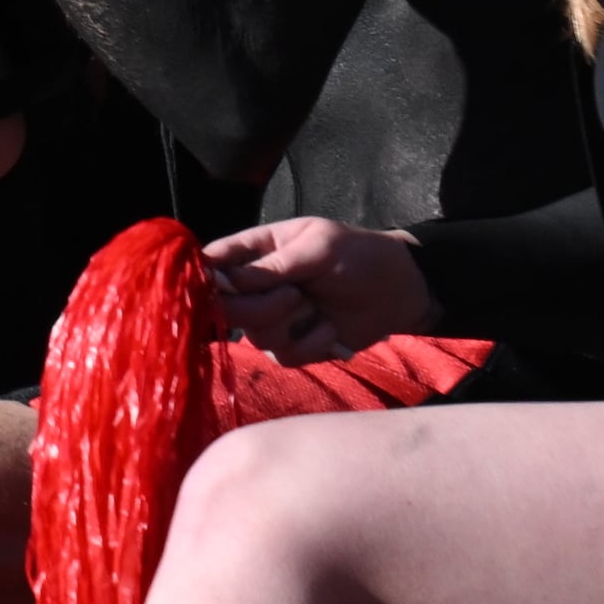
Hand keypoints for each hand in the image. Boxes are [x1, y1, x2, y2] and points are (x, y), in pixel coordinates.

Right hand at [208, 215, 437, 360]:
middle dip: (260, 306)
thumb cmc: (359, 255)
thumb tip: (224, 279)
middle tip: (294, 294)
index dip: (204, 279)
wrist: (400, 291)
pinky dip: (312, 343)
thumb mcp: (319, 247)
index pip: (209, 264)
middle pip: (224, 307)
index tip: (218, 288)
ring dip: (292, 322)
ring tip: (316, 305)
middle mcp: (253, 288)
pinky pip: (283, 355)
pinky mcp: (291, 347)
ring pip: (254, 334)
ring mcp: (270, 320)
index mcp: (252, 252)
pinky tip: (329, 328)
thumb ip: (273, 265)